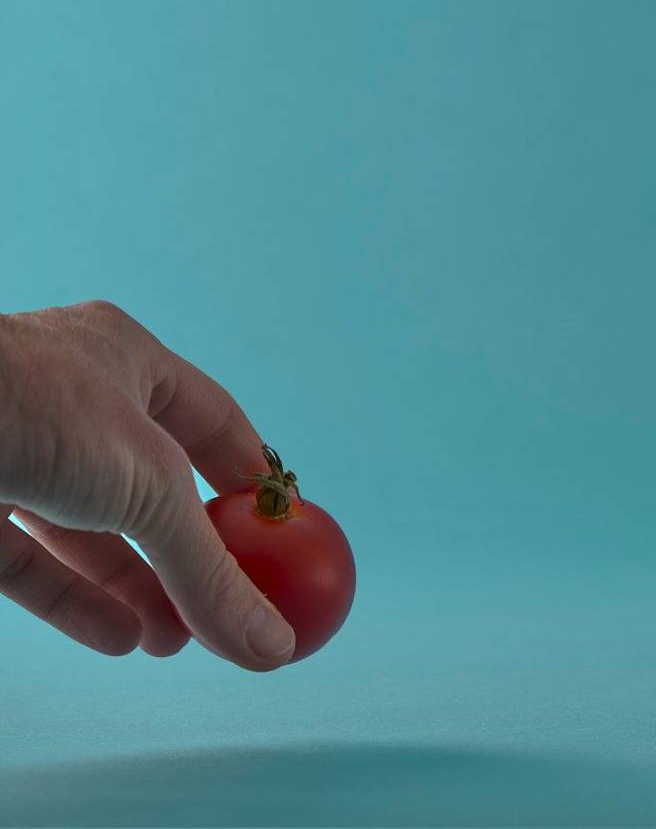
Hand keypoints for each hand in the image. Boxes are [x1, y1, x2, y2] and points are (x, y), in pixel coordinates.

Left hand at [0, 301, 294, 669]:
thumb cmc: (37, 412)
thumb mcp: (153, 492)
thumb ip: (211, 573)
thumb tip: (272, 647)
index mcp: (124, 358)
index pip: (209, 422)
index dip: (246, 481)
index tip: (278, 540)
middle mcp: (68, 399)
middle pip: (148, 487)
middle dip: (187, 555)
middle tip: (223, 610)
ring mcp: (14, 450)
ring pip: (86, 529)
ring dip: (134, 588)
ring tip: (173, 642)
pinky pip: (29, 558)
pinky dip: (74, 600)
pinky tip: (119, 638)